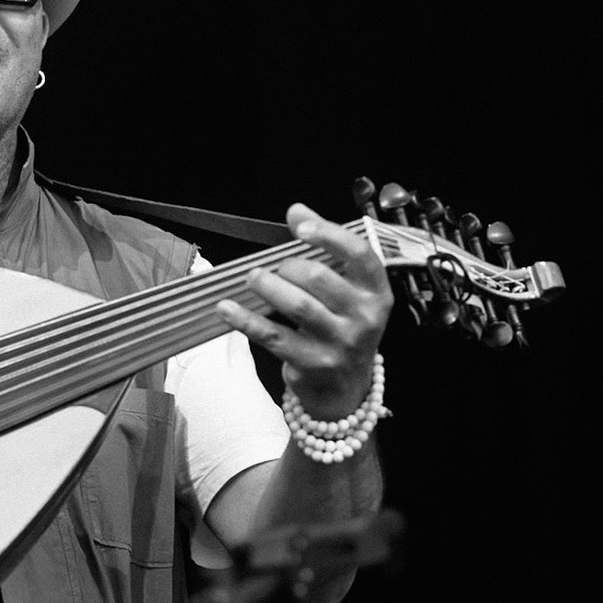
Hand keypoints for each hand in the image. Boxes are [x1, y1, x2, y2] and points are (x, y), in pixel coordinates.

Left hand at [217, 204, 393, 420]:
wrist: (345, 391)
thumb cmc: (342, 328)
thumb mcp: (346, 291)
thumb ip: (324, 248)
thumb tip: (296, 210)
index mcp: (376, 293)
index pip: (359, 254)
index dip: (329, 234)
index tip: (300, 227)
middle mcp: (364, 318)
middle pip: (318, 277)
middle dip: (287, 266)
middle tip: (270, 269)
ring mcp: (341, 344)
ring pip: (298, 305)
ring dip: (267, 286)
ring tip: (253, 279)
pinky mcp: (314, 364)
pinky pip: (274, 336)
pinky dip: (246, 320)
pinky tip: (226, 308)